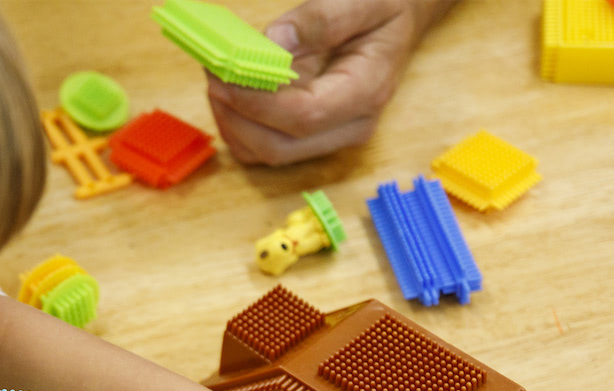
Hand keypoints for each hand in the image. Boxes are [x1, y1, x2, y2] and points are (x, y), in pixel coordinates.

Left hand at [206, 0, 456, 165]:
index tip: (223, 75)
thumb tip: (272, 44)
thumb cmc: (385, 6)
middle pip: (280, 146)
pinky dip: (240, 126)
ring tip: (218, 81)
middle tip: (213, 76)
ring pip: (266, 153)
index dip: (258, 102)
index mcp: (366, 92)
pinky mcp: (311, 137)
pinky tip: (232, 93)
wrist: (401, 19)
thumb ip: (319, 19)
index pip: (303, 116)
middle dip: (237, 116)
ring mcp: (330, 138)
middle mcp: (350, 126)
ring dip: (233, 123)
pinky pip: (264, 147)